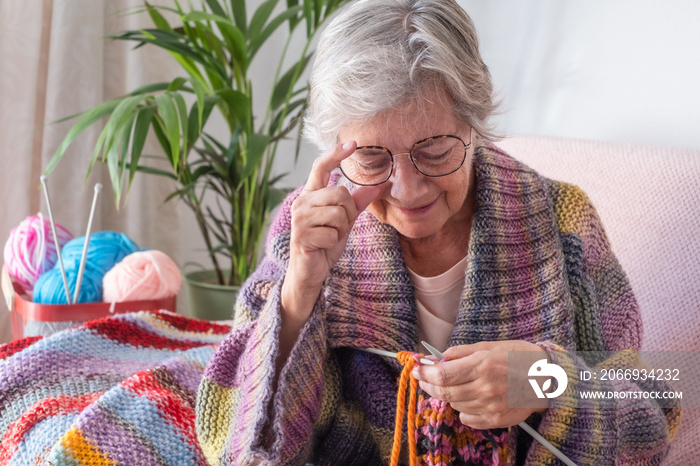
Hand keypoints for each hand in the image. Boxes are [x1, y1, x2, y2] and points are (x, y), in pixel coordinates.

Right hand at [281, 141, 380, 321]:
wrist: (309, 271)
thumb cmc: (324, 243)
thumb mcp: (344, 221)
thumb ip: (357, 203)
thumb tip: (377, 185)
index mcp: (310, 194)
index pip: (321, 166)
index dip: (336, 154)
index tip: (354, 142)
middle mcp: (301, 202)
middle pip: (340, 194)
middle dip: (348, 213)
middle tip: (339, 227)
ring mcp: (299, 219)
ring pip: (338, 213)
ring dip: (341, 229)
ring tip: (330, 236)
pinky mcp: (301, 235)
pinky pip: (333, 233)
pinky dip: (334, 242)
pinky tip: (323, 246)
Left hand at [412, 340, 549, 429]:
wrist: (548, 378)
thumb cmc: (518, 357)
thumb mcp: (489, 346)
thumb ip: (460, 352)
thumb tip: (435, 358)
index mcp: (483, 365)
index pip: (442, 374)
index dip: (424, 373)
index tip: (416, 370)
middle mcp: (486, 388)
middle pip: (444, 392)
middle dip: (429, 385)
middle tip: (424, 378)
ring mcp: (491, 406)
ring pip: (454, 404)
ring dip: (448, 394)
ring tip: (457, 384)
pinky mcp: (496, 420)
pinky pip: (467, 418)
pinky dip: (463, 408)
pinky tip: (471, 397)